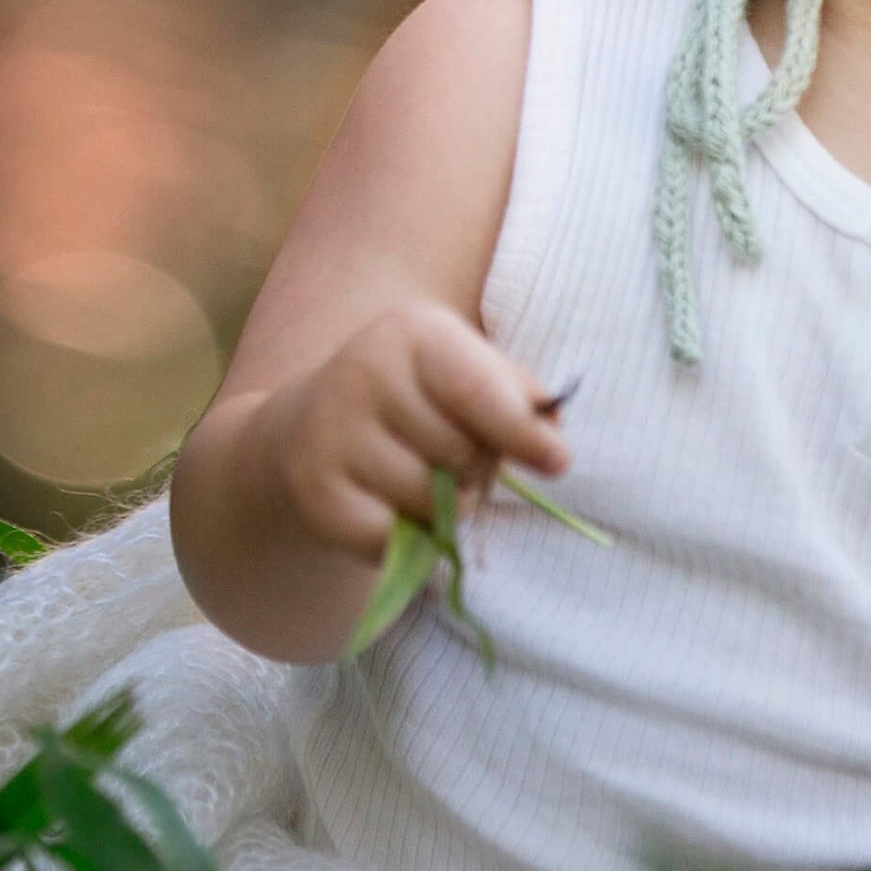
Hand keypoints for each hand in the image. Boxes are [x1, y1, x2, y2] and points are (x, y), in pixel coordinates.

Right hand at [262, 302, 571, 564]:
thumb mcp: (467, 370)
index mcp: (413, 331)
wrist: (311, 424)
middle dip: (478, 471)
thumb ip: (519, 393)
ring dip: (445, 507)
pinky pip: (388, 539)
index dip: (522, 431)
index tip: (559, 462)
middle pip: (460, 453)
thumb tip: (551, 428)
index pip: (476, 390)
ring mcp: (331, 432)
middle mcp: (364, 372)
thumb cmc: (417, 395)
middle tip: (458, 460)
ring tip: (424, 478)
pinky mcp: (312, 490)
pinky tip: (389, 504)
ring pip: (429, 502)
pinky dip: (406, 537)